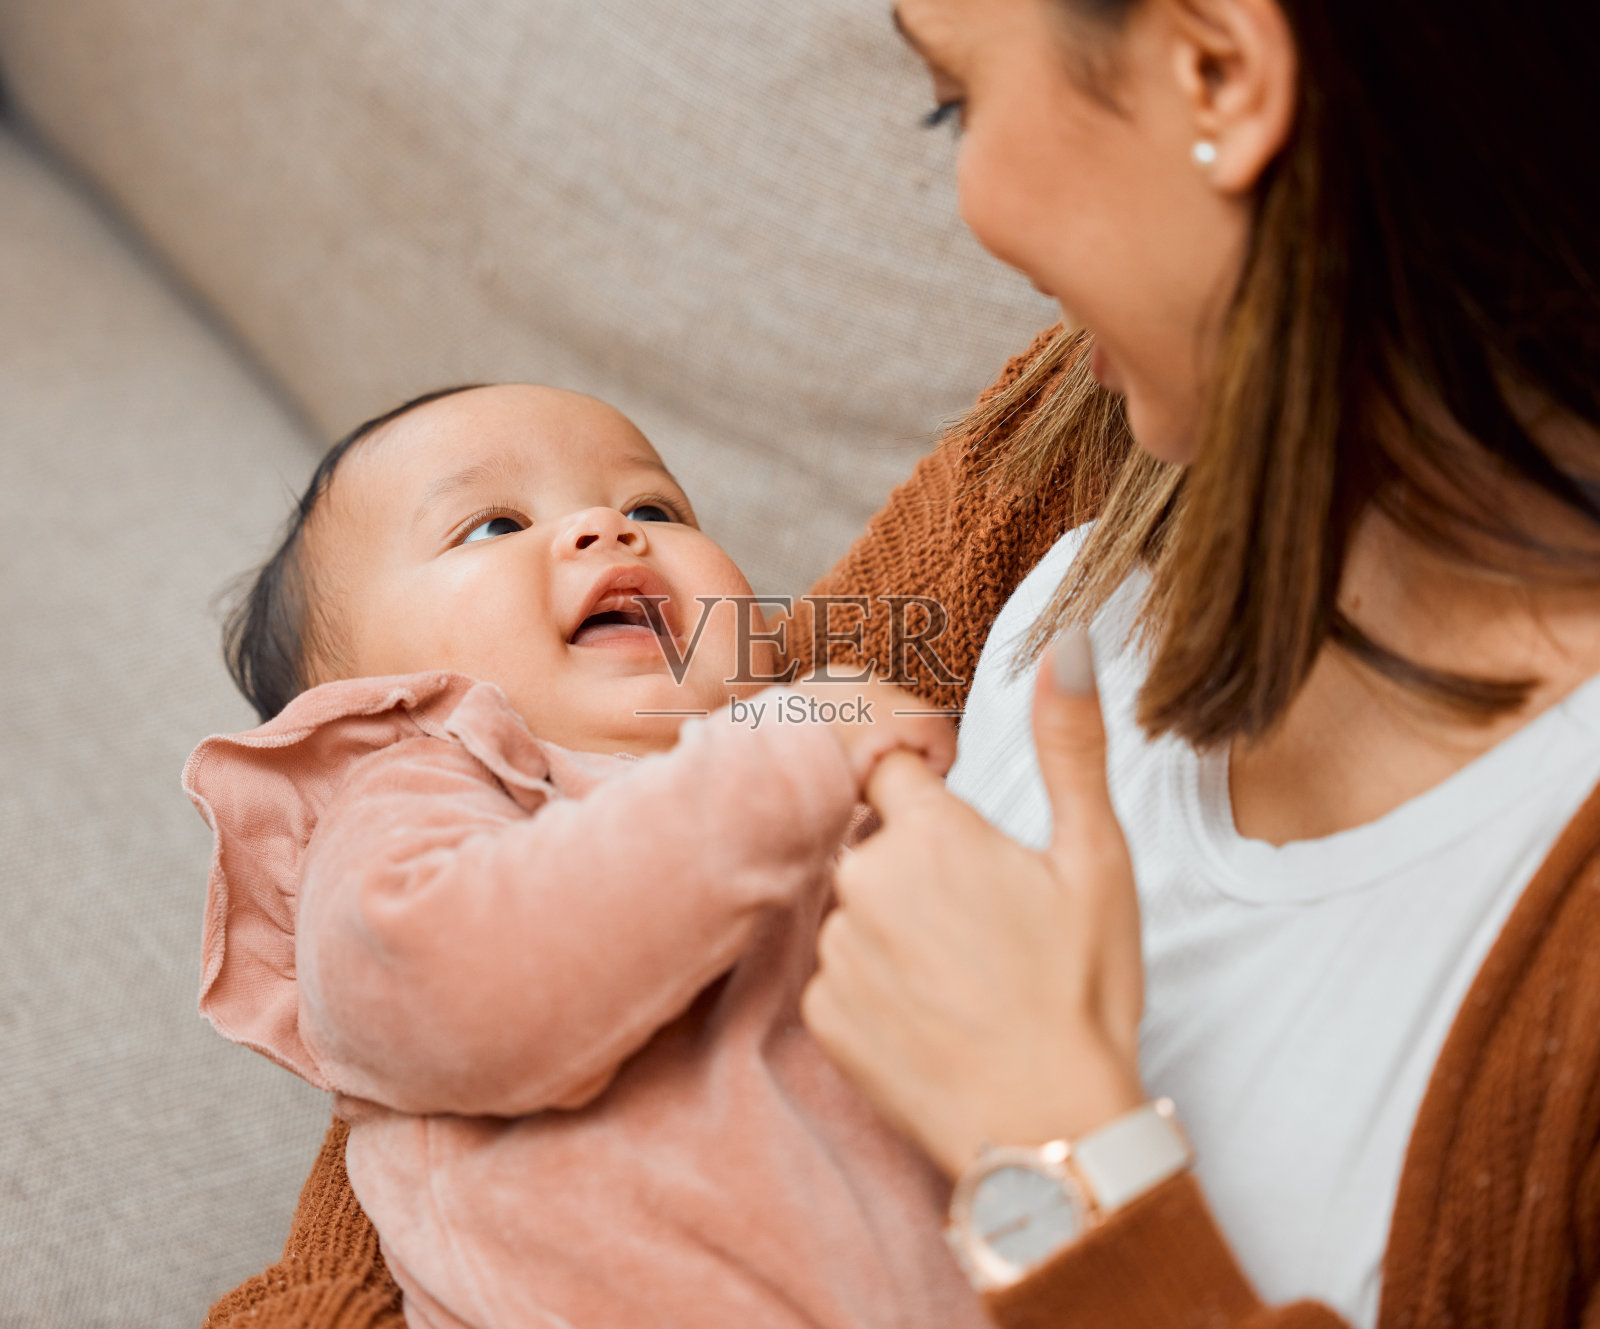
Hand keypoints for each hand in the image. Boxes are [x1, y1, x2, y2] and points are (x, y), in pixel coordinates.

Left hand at [800, 632, 1145, 1177]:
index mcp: (929, 833)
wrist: (1048, 1132)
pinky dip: (875, 987)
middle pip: (874, 840)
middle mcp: (866, 880)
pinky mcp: (822, 1014)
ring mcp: (838, 951)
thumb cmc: (1081, 993)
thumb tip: (1066, 643)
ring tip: (962, 978)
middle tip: (983, 925)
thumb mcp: (1096, 861)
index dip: (924, 786)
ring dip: (895, 925)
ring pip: (857, 907)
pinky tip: (930, 1017)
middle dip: (917, 864)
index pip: (890, 764)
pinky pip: (840, 974)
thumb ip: (1071, 744)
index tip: (960, 828)